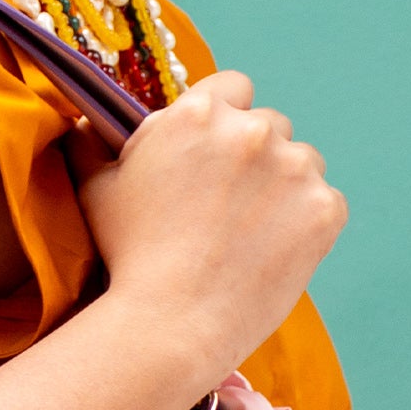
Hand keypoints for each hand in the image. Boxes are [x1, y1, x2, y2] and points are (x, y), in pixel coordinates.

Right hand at [77, 70, 346, 380]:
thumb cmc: (128, 256)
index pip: (233, 87)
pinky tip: (275, 250)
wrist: (173, 323)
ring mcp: (294, 169)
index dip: (225, 117)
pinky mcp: (324, 210)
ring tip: (253, 231)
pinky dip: (308, 223)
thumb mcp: (96, 189)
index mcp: (199, 113)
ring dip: (285, 185)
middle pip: (270, 125)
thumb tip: (83, 123)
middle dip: (255, 155)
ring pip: (303, 161)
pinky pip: (327, 203)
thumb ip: (91, 145)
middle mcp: (252, 130)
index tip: (217, 151)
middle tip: (231, 203)